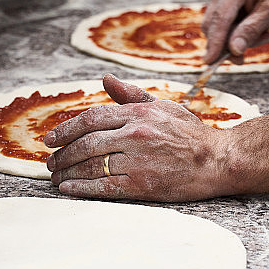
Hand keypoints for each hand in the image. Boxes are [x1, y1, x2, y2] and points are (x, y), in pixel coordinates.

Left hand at [45, 74, 227, 201]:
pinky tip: (69, 189)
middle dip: (63, 154)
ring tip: (56, 177)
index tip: (50, 139)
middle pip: (86, 143)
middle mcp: (135, 135)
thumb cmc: (191, 133)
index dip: (66, 129)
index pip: (92, 118)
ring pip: (92, 165)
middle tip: (50, 162)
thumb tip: (106, 79)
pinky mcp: (143, 184)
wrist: (218, 160)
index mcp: (138, 114)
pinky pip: (105, 186)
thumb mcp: (162, 106)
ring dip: (68, 172)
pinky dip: (82, 188)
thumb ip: (131, 95)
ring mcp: (138, 160)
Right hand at [201, 0, 268, 63]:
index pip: (220, 20)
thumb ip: (251, 30)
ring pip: (218, 27)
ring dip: (237, 38)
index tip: (210, 62)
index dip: (214, 43)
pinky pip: (225, 23)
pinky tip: (259, 29)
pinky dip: (239, 32)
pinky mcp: (225, 0)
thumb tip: (233, 50)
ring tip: (265, 34)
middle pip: (213, 25)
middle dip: (229, 43)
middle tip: (251, 52)